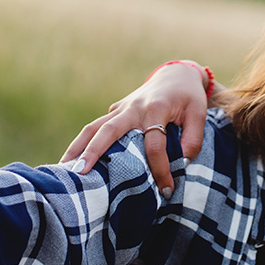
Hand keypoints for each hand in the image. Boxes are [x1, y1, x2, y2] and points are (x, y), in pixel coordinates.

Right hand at [61, 61, 209, 197]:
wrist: (176, 75)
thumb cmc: (189, 97)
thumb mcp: (199, 114)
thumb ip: (193, 140)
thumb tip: (181, 164)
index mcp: (156, 109)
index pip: (154, 144)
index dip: (160, 169)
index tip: (167, 190)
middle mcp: (133, 108)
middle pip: (107, 130)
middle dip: (93, 152)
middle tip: (80, 174)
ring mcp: (120, 109)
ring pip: (93, 127)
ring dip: (77, 147)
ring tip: (64, 169)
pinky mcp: (115, 112)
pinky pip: (97, 128)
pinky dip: (84, 144)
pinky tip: (74, 162)